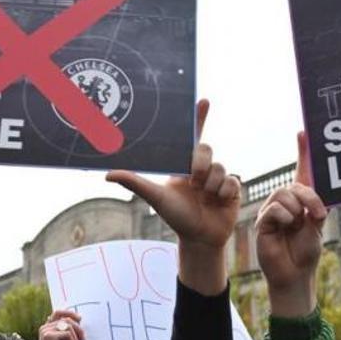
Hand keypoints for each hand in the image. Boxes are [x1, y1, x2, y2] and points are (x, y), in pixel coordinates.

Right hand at [38, 310, 85, 339]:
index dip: (69, 313)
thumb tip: (79, 320)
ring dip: (76, 338)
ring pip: (68, 326)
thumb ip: (66, 331)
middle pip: (66, 319)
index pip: (58, 312)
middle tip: (84, 339)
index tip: (80, 319)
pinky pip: (67, 334)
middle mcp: (45, 327)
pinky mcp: (48, 336)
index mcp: (47, 327)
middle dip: (78, 328)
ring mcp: (45, 331)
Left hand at [106, 100, 240, 294]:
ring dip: (210, 184)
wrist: (199, 239)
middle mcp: (202, 167)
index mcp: (184, 164)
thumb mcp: (155, 197)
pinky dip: (223, 192)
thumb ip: (135, 183)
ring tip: (204, 197)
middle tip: (193, 182)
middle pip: (206, 149)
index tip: (203, 100)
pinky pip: (231, 180)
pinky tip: (218, 202)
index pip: (192, 136)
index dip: (198, 117)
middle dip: (200, 165)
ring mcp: (218, 177)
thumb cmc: (176, 217)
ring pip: (219, 167)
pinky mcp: (232, 188)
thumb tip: (108, 174)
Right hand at [255, 132, 326, 316]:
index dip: (302, 152)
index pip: (301, 172)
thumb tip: (309, 187)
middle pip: (294, 184)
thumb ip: (314, 205)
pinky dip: (285, 217)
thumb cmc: (307, 251)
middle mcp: (285, 203)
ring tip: (298, 225)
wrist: (295, 274)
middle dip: (309, 197)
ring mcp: (272, 212)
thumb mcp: (317, 226)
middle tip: (317, 215)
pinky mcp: (262, 223)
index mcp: (301, 200)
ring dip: (296, 210)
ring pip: (283, 194)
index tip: (303, 132)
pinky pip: (274, 209)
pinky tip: (287, 227)